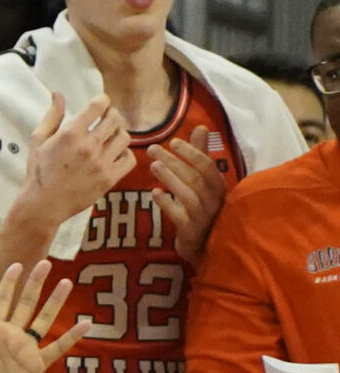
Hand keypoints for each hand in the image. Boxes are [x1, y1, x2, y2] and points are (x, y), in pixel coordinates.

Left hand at [0, 259, 88, 372]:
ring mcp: (25, 350)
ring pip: (43, 320)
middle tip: (46, 260)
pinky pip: (57, 348)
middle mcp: (8, 338)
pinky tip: (87, 324)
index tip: (15, 262)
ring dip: (55, 302)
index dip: (7, 283)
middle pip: (24, 304)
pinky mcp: (37, 366)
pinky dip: (71, 337)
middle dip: (34, 283)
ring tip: (68, 281)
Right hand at [22, 91, 133, 224]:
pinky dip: (124, 155)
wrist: (42, 206)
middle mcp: (89, 146)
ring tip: (109, 139)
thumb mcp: (38, 141)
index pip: (100, 104)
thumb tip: (58, 93)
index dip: (102, 101)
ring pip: (125, 137)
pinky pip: (129, 159)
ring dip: (118, 134)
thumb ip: (51, 116)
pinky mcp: (109, 179)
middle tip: (105, 121)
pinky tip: (114, 155)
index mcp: (71, 134)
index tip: (98, 107)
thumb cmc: (38, 172)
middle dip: (111, 116)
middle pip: (115, 118)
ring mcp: (101, 163)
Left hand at [150, 136, 228, 265]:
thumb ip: (202, 155)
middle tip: (152, 150)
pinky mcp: (191, 230)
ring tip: (152, 166)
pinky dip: (167, 203)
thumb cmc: (204, 207)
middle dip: (173, 161)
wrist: (205, 245)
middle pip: (193, 177)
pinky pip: (179, 215)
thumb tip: (201, 127)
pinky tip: (154, 193)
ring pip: (187, 194)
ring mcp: (203, 215)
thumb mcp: (205, 181)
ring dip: (169, 178)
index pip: (207, 165)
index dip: (191, 152)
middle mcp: (215, 199)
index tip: (173, 142)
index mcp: (219, 185)